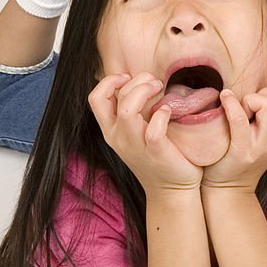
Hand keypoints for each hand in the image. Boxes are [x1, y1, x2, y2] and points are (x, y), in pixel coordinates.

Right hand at [88, 72, 201, 192]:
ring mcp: (135, 145)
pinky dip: (162, 114)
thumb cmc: (158, 156)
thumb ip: (133, 112)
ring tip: (161, 89)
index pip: (95, 98)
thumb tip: (139, 83)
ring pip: (128, 110)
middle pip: (109, 98)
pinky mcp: (156, 152)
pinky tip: (169, 111)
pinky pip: (154, 129)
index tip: (129, 76)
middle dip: (133, 81)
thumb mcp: (137, 133)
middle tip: (154, 82)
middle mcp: (118, 137)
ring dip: (144, 92)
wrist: (171, 190)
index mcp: (112, 130)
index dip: (109, 81)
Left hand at [201, 71, 266, 194]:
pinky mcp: (244, 149)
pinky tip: (223, 98)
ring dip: (249, 101)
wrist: (229, 189)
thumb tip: (261, 83)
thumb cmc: (239, 156)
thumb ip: (266, 114)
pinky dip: (231, 104)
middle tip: (245, 111)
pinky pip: (240, 118)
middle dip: (260, 94)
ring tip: (238, 115)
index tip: (252, 107)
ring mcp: (265, 144)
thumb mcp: (262, 135)